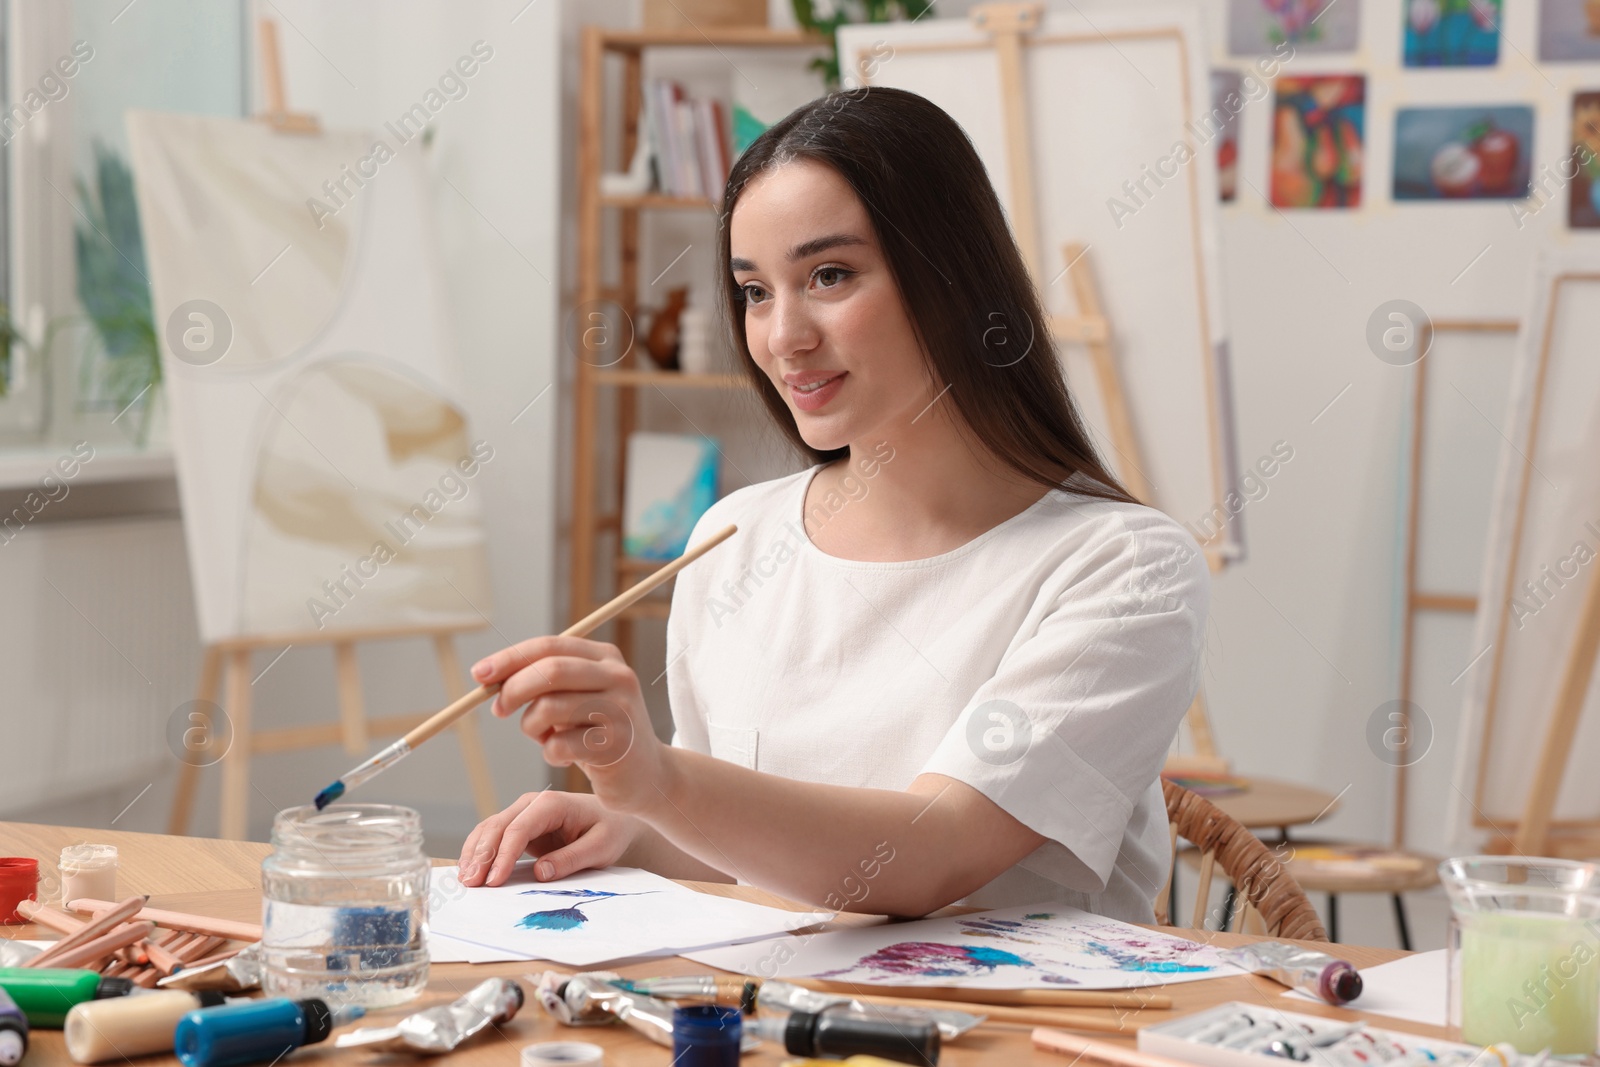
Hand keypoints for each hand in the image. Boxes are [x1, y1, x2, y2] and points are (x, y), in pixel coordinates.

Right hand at [457, 789, 641, 885]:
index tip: (494, 881)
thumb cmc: (610, 830)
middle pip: (497, 827)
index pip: (519, 829)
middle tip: (470, 884)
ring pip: (489, 829)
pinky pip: (494, 836)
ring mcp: (523, 814)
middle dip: (481, 855)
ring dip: (475, 853)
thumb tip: (539, 872)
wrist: (615, 820)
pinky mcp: (520, 826)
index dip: (503, 855)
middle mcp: (532, 804)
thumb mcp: (600, 847)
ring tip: (465, 880)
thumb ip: (571, 858)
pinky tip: (470, 869)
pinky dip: (479, 852)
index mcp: (552, 803)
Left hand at [471, 635, 667, 813]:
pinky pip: (558, 745)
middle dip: (512, 690)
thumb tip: (489, 676)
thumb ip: (543, 681)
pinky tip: (563, 758)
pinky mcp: (615, 745)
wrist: (647, 775)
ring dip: (531, 727)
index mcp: (606, 657)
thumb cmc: (599, 733)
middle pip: (549, 671)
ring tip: (543, 738)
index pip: (549, 646)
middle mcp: (618, 677)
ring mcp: (620, 710)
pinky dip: (549, 754)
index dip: (509, 658)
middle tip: (499, 709)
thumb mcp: (576, 697)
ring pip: (548, 708)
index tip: (479, 674)